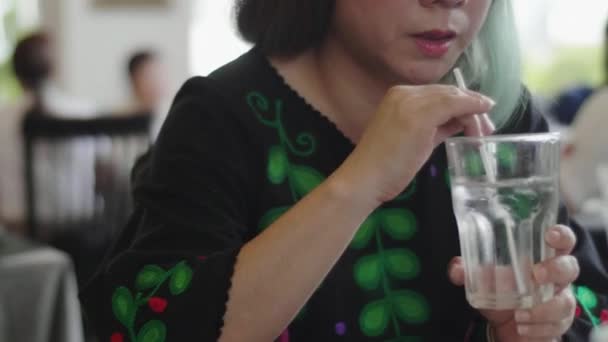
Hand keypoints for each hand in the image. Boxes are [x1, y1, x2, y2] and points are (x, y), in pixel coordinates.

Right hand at [336, 85, 494, 203]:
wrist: (365, 179)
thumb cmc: (385, 166)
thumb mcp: (415, 140)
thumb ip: (436, 127)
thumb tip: (459, 121)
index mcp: (397, 96)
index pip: (438, 93)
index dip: (461, 103)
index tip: (476, 119)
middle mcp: (404, 93)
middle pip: (448, 93)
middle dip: (472, 106)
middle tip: (487, 127)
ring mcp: (411, 102)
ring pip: (453, 97)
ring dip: (474, 111)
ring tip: (484, 131)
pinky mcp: (420, 115)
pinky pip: (454, 105)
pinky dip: (472, 108)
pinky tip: (482, 118)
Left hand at [448, 225, 579, 341]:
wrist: (507, 325)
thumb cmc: (502, 291)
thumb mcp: (482, 279)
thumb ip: (468, 271)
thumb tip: (457, 268)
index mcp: (541, 258)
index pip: (562, 241)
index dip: (561, 235)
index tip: (550, 235)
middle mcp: (556, 277)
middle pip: (570, 267)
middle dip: (556, 270)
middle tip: (536, 275)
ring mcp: (560, 300)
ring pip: (565, 302)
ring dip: (543, 310)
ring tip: (519, 315)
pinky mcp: (558, 323)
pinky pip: (556, 326)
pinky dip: (538, 328)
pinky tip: (522, 328)